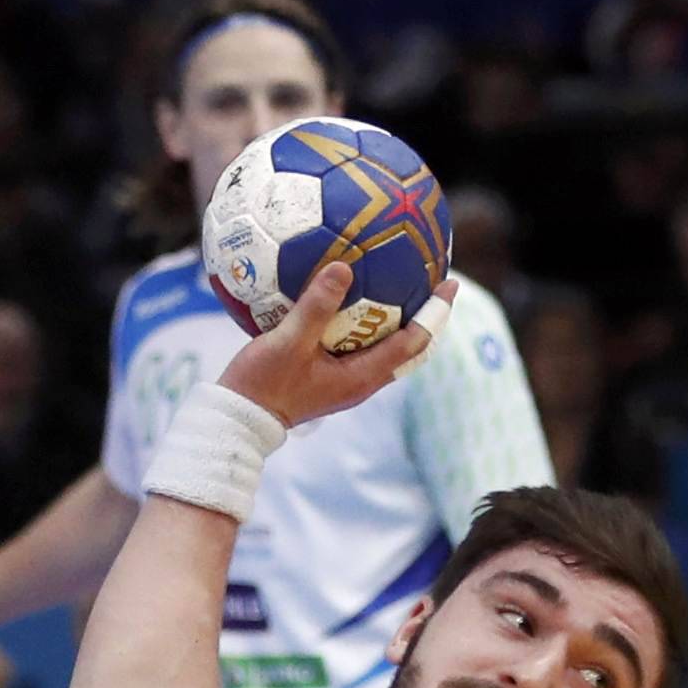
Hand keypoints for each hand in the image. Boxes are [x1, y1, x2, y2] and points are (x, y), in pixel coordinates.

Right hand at [219, 265, 457, 429]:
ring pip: (385, 346)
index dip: (434, 314)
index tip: (449, 283)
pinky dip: (366, 322)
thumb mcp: (288, 342)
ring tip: (401, 285)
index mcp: (361, 377)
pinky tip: (351, 297)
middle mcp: (360, 381)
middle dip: (424, 317)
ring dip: (397, 319)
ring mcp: (344, 380)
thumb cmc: (263, 386)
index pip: (413, 343)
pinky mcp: (328, 375)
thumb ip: (316, 307)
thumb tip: (342, 267)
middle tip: (433, 281)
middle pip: (408, 347)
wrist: (238, 419)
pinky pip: (359, 344)